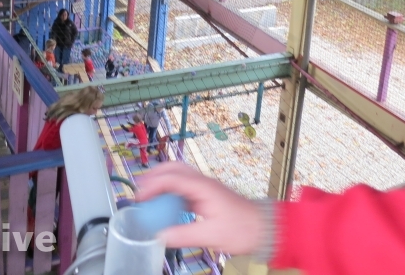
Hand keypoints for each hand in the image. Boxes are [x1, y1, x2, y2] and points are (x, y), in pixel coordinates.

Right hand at [136, 163, 267, 254]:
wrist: (265, 227)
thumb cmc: (244, 229)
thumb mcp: (212, 235)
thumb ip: (184, 235)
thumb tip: (161, 236)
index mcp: (203, 187)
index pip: (171, 178)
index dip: (152, 186)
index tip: (139, 198)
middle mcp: (202, 183)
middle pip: (173, 168)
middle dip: (153, 176)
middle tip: (140, 191)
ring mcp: (204, 188)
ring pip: (177, 176)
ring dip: (161, 183)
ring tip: (148, 198)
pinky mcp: (206, 196)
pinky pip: (183, 188)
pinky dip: (170, 194)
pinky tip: (165, 207)